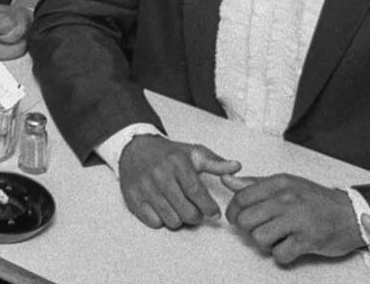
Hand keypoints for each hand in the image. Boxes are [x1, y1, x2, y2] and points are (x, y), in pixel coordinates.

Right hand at [118, 134, 241, 229]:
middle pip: (186, 212)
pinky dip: (161, 219)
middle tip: (196, 210)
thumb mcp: (193, 153)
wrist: (134, 148)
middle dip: (196, 216)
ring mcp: (144, 187)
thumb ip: (216, 163)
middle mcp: (159, 175)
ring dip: (179, 218)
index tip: (214, 212)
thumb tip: (237, 167)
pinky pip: (154, 222)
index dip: (209, 208)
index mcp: (177, 163)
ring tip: (179, 208)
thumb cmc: (168, 153)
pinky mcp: (132, 197)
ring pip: (171, 220)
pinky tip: (163, 207)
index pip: (197, 193)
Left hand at [223, 173, 365, 263]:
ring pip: (259, 238)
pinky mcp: (308, 240)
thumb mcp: (286, 184)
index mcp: (279, 184)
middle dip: (248, 230)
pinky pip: (280, 254)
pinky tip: (290, 247)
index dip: (234, 212)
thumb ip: (255, 184)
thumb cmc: (316, 200)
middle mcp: (287, 199)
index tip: (237, 219)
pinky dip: (282, 255)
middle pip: (246, 220)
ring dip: (265, 244)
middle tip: (260, 230)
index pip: (241, 198)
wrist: (352, 214)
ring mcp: (298, 220)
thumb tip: (226, 180)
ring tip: (277, 239)